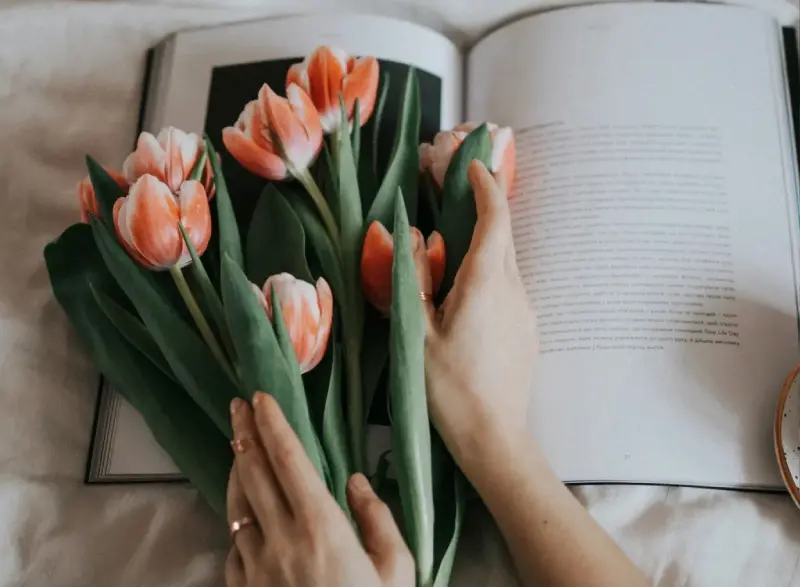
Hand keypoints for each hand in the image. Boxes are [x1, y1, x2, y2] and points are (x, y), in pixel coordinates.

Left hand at [225, 393, 413, 586]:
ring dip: (237, 471)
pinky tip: (244, 511)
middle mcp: (280, 540)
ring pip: (237, 506)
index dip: (272, 425)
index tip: (261, 399)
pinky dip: (238, 519)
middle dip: (245, 434)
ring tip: (238, 448)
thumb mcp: (396, 569)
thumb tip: (357, 483)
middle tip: (238, 407)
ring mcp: (256, 566)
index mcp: (321, 527)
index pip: (289, 461)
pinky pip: (234, 544)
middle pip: (254, 474)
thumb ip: (378, 520)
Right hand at [424, 160, 536, 480]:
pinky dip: (490, 272)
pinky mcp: (527, 330)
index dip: (485, 187)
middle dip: (484, 207)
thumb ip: (414, 280)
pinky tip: (465, 293)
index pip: (494, 219)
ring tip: (453, 246)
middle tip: (455, 193)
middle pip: (503, 235)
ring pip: (506, 262)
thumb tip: (414, 238)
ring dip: (485, 243)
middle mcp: (513, 290)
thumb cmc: (449, 389)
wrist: (494, 437)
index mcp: (485, 284)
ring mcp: (525, 311)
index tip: (473, 165)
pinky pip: (508, 287)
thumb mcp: (418, 333)